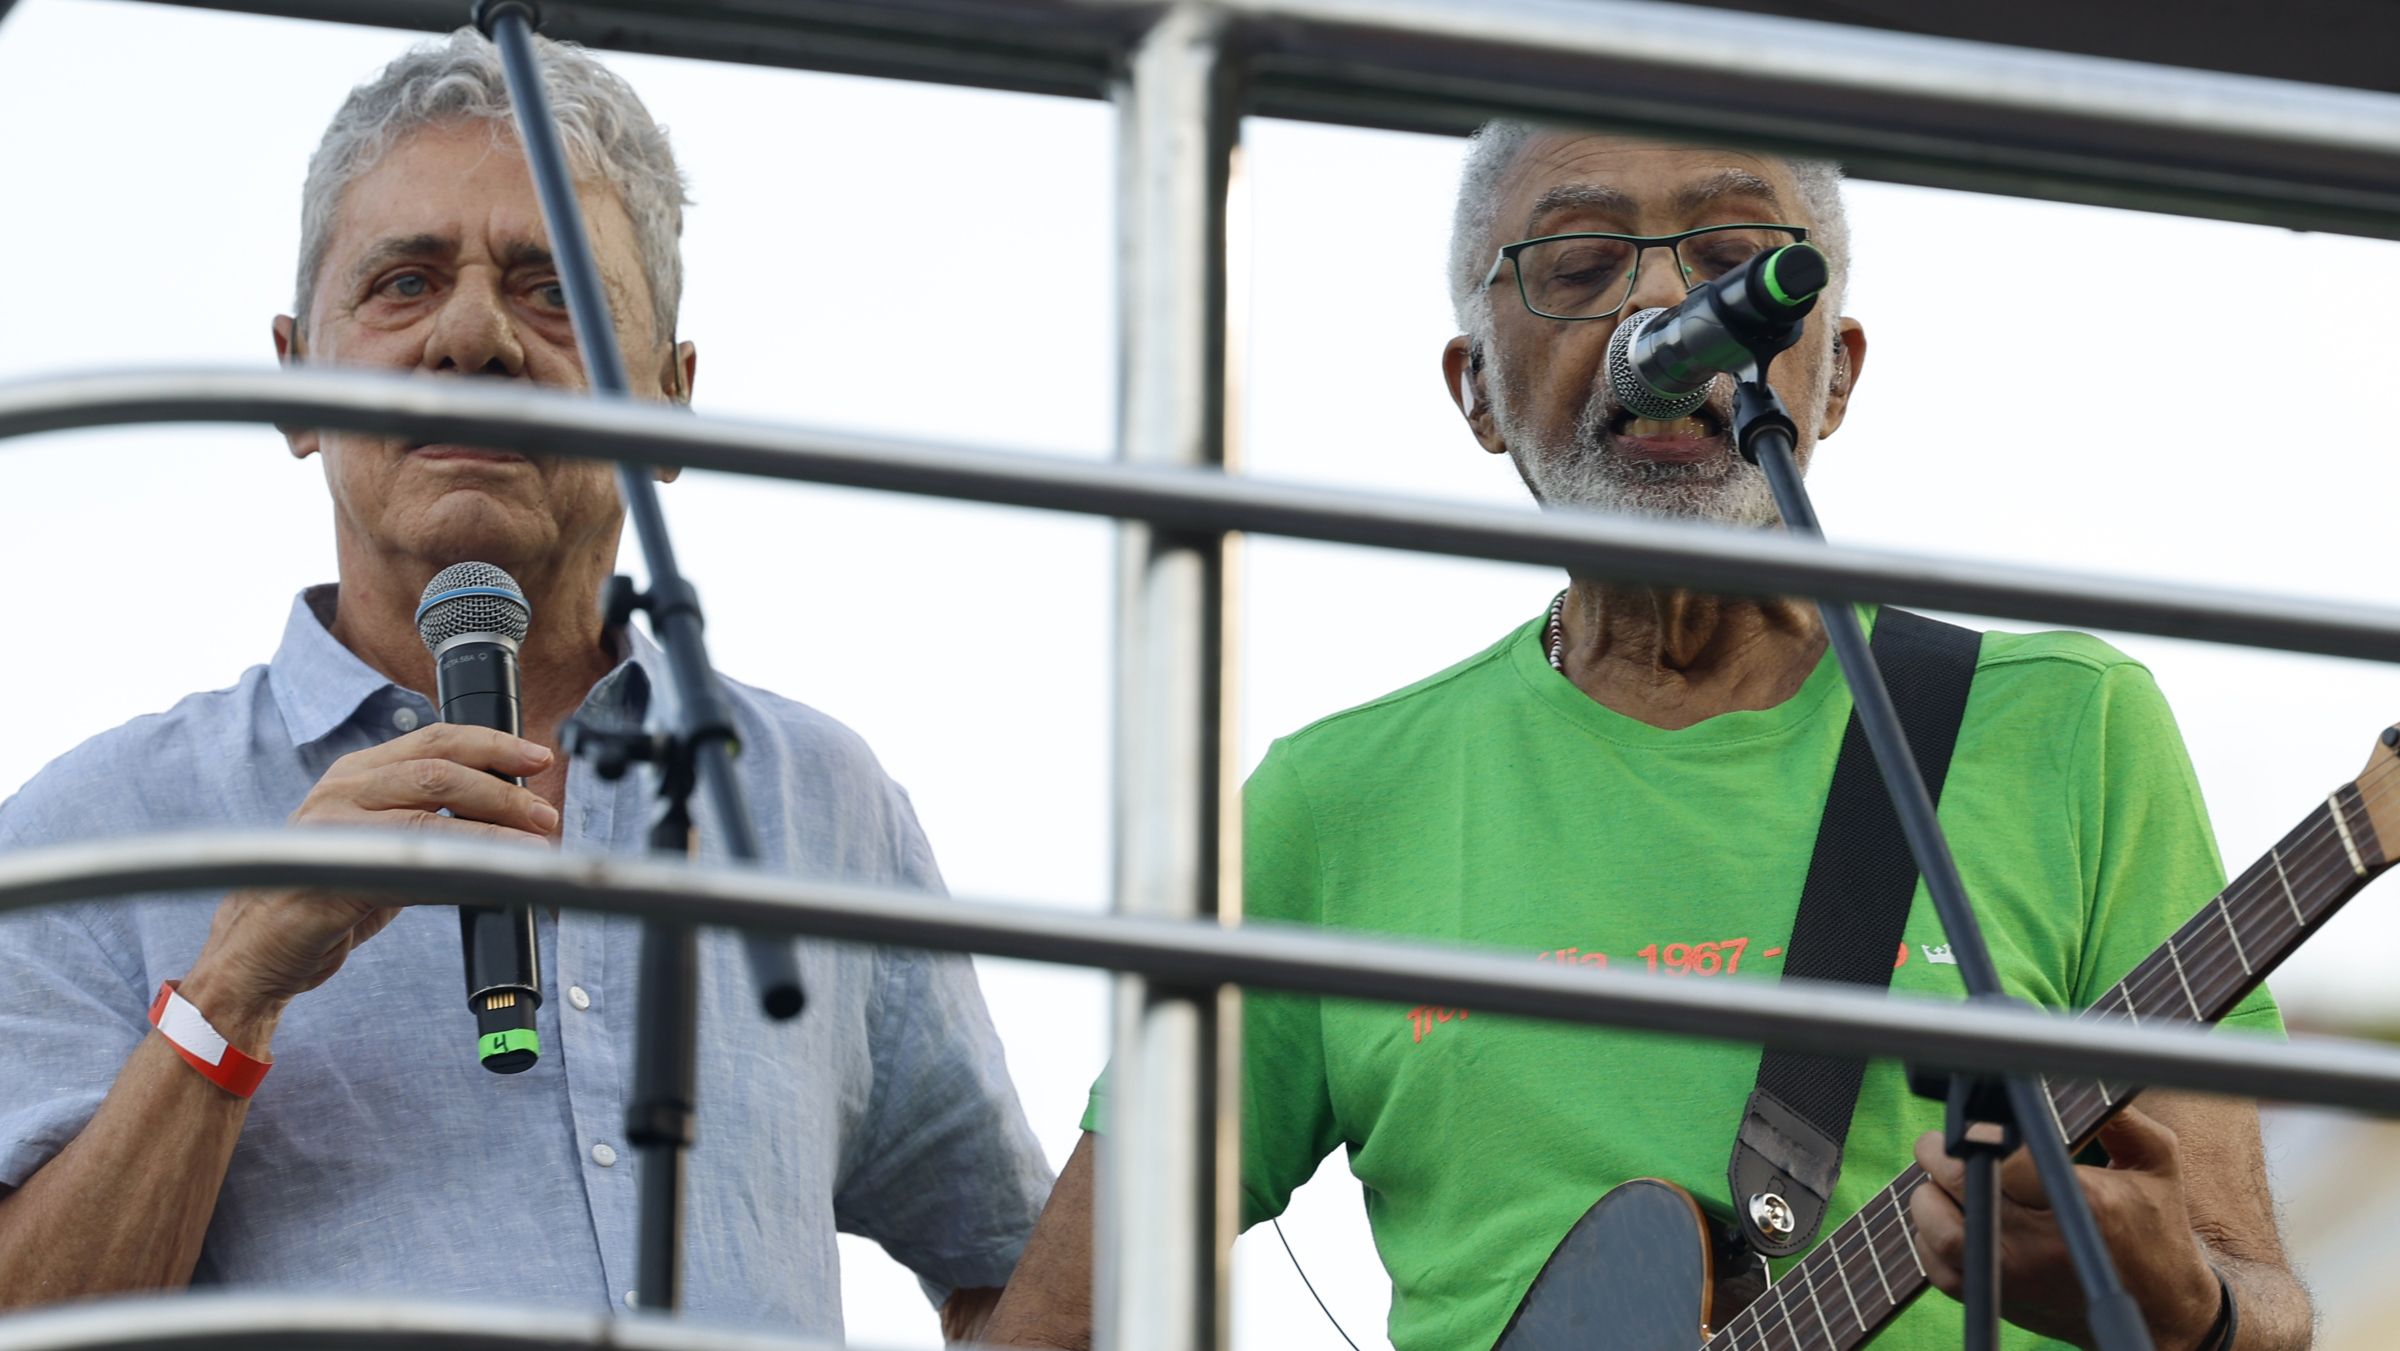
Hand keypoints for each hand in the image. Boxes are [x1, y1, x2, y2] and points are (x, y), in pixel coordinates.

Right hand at [184, 725, 558, 1032]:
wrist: (259, 952)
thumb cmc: (326, 896)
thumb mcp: (378, 840)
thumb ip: (426, 815)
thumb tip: (506, 812)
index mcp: (357, 773)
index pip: (434, 739)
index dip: (492, 743)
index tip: (539, 755)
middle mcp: (342, 791)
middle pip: (438, 768)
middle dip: (503, 788)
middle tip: (546, 813)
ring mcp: (332, 833)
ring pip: (428, 813)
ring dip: (493, 828)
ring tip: (536, 845)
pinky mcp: (331, 882)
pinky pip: (411, 870)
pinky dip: (464, 874)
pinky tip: (499, 882)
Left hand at [1908, 1106, 2223, 1349]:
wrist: (2160, 1310)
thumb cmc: (2154, 1226)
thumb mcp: (2155, 1163)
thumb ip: (2118, 1115)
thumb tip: (2072, 1068)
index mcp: (2085, 1204)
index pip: (2005, 1159)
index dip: (1977, 1137)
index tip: (1973, 1126)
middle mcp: (2043, 1245)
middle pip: (1963, 1188)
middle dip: (1939, 1155)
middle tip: (1940, 1143)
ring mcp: (2016, 1278)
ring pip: (1938, 1229)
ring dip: (1929, 1196)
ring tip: (1945, 1180)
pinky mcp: (1997, 1302)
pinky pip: (1935, 1265)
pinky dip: (1928, 1235)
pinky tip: (1950, 1217)